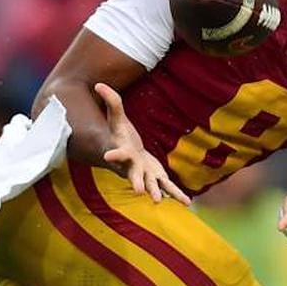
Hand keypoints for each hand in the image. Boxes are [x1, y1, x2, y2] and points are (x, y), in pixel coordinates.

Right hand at [95, 83, 190, 205]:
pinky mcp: (157, 178)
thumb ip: (111, 102)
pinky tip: (187, 203)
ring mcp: (145, 174)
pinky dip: (176, 195)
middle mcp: (132, 167)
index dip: (113, 154)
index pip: (116, 152)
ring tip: (158, 201)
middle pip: (133, 174)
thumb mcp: (116, 118)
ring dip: (155, 192)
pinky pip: (168, 187)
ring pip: (151, 185)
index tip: (108, 155)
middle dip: (136, 181)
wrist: (124, 154)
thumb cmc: (119, 135)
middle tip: (138, 190)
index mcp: (122, 152)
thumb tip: (98, 83)